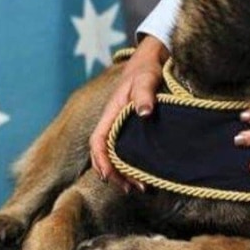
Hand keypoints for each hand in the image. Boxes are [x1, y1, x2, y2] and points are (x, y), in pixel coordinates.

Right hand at [89, 35, 169, 192]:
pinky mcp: (131, 128)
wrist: (151, 60)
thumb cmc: (147, 69)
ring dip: (123, 173)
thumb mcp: (147, 79)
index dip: (101, 160)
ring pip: (115, 154)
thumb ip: (144, 94)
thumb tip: (143, 113)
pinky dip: (132, 165)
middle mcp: (112, 122)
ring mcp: (121, 126)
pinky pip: (126, 150)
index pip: (98, 141)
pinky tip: (145, 175)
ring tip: (140, 188)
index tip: (109, 176)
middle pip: (104, 154)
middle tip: (132, 189)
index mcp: (111, 112)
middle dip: (114, 174)